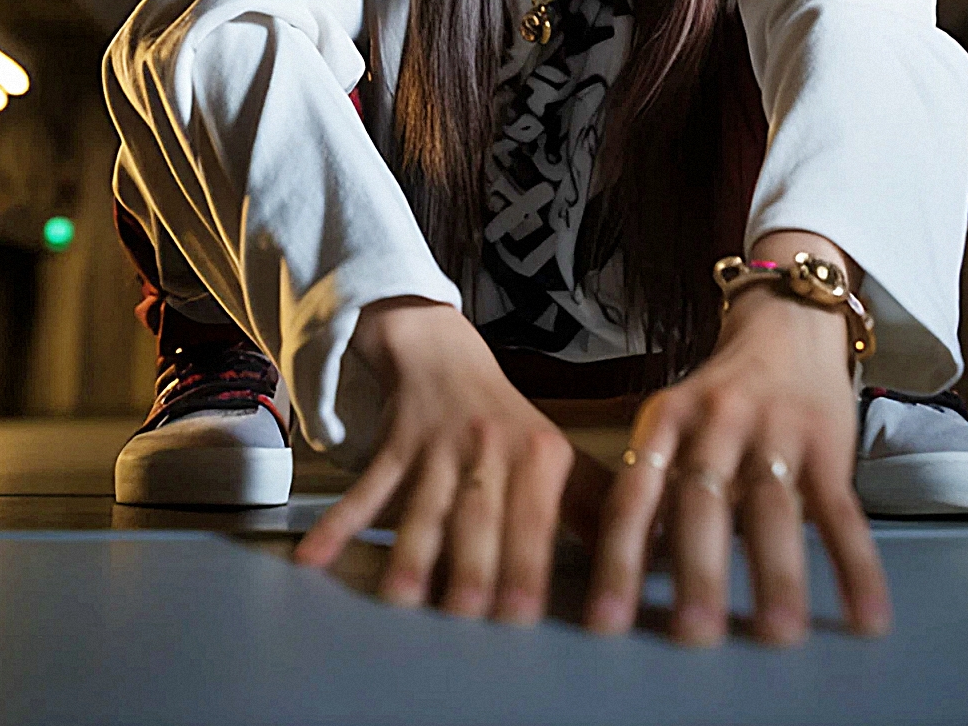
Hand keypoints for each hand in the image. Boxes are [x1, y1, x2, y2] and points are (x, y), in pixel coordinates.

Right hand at [294, 299, 576, 623]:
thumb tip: (653, 555)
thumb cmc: (510, 425)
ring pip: (423, 505)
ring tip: (400, 598)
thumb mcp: (558, 454)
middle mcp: (490, 449)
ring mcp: (436, 448)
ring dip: (410, 550)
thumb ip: (597, 507)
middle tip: (465, 614)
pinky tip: (314, 560)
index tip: (524, 614)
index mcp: (539, 455)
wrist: (443, 353)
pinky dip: (338, 524)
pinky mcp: (392, 447)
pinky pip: (365, 488)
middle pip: (478, 515)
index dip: (529, 562)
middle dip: (472, 563)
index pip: (535, 517)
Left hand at [582, 277, 890, 646]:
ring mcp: (775, 428)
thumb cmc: (722, 399)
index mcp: (666, 419)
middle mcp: (716, 420)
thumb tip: (632, 576)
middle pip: (703, 500)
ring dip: (776, 574)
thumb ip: (659, 488)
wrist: (787, 324)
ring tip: (777, 635)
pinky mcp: (827, 442)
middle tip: (693, 635)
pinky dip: (855, 565)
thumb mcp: (676, 425)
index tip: (607, 623)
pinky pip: (841, 510)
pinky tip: (865, 616)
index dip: (619, 559)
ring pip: (772, 506)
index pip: (635, 495)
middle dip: (698, 570)